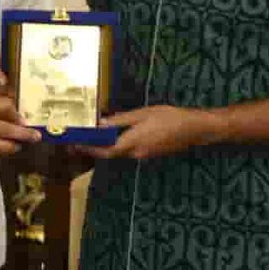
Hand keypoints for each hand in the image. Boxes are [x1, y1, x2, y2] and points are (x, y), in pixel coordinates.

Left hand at [78, 106, 217, 160]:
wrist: (194, 129)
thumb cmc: (169, 117)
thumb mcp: (142, 114)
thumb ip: (121, 120)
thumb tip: (100, 124)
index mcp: (132, 143)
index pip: (104, 151)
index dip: (88, 149)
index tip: (74, 145)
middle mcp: (135, 154)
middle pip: (110, 153)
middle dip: (94, 148)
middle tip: (79, 140)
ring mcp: (143, 155)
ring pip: (119, 152)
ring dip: (106, 146)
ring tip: (93, 136)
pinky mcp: (149, 153)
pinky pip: (129, 150)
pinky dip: (118, 145)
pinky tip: (115, 135)